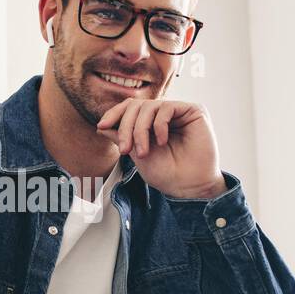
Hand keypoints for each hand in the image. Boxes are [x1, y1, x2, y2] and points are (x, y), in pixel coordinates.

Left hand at [95, 97, 227, 199]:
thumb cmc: (167, 175)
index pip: (130, 108)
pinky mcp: (193, 111)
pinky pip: (167, 108)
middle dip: (126, 126)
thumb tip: (101, 125)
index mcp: (152, 123)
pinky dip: (159, 125)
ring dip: (140, 130)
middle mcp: (165, 115)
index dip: (114, 114)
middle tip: (125, 149)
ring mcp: (179, 112)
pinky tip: (162, 142)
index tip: (102, 125)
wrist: (189, 188)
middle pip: (136, 106)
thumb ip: (121, 137)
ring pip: (149, 107)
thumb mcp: (136, 154)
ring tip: (143, 152)